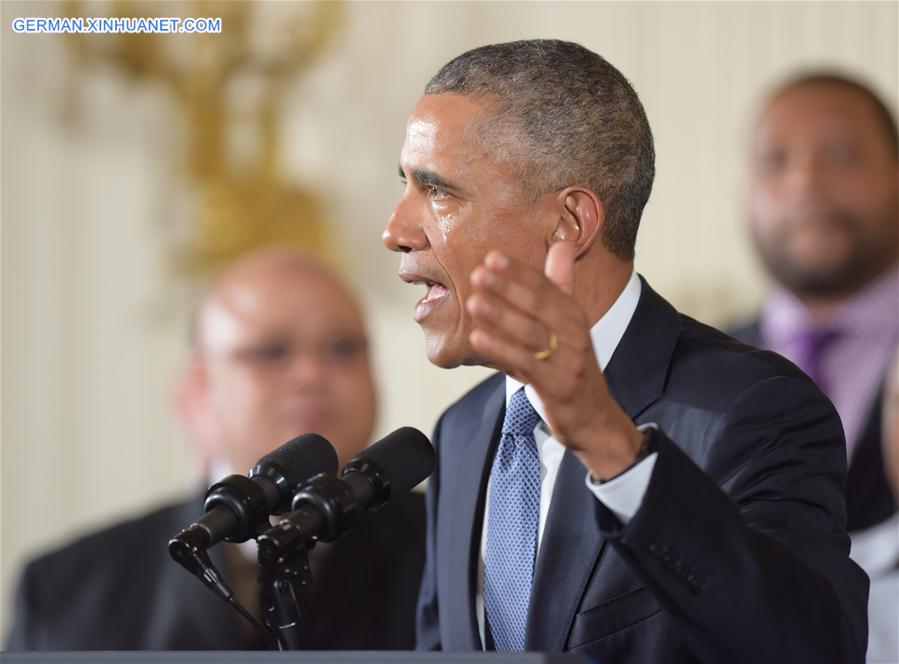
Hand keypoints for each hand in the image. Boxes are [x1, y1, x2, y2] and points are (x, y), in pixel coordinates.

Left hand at [467, 245, 642, 478]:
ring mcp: (567, 361)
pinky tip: (478, 338)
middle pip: (539, 307)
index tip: (492, 257)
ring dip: (501, 317)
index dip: (520, 272)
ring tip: (473, 302)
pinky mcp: (557, 386)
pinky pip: (526, 364)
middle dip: (508, 288)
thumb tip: (561, 245)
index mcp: (575, 316)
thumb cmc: (571, 365)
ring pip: (531, 334)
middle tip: (478, 274)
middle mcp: (575, 335)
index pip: (547, 287)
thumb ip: (560, 285)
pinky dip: (501, 350)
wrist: (593, 416)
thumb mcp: (569, 324)